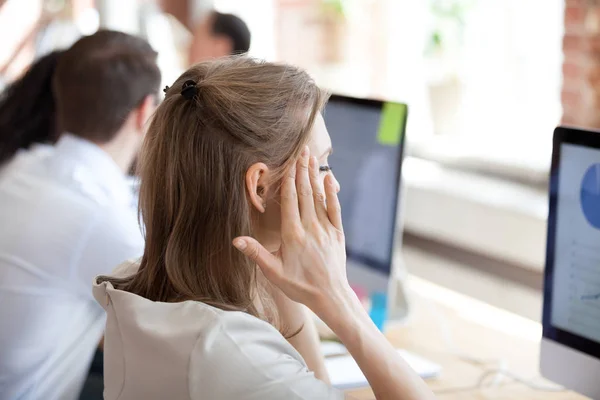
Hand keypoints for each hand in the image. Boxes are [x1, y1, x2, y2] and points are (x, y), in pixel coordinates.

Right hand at [233, 146, 350, 318]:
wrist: (330, 296)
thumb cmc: (299, 286)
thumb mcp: (273, 272)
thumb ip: (256, 253)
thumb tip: (236, 240)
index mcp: (292, 235)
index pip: (290, 201)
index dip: (290, 180)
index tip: (289, 162)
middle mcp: (310, 228)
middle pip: (305, 193)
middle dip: (302, 170)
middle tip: (302, 150)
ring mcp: (326, 229)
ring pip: (319, 197)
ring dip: (314, 176)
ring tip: (311, 158)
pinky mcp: (337, 234)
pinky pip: (335, 209)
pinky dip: (332, 193)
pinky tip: (329, 179)